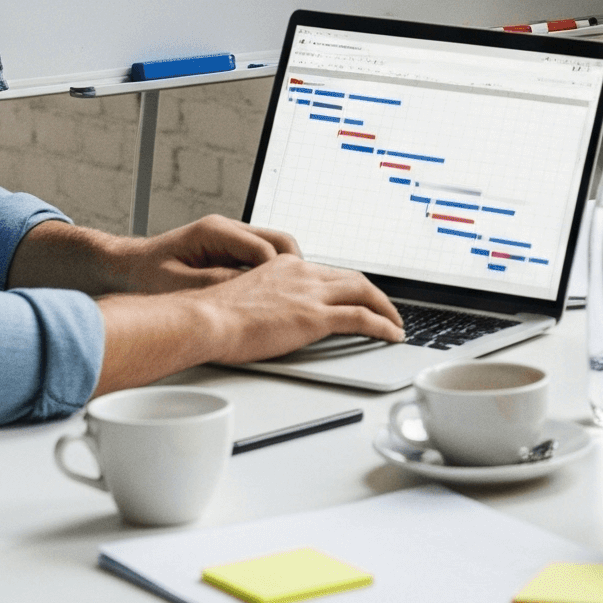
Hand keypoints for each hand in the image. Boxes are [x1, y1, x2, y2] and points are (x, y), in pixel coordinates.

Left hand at [105, 216, 305, 293]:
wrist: (123, 267)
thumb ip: (212, 286)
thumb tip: (247, 292)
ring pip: (273, 248)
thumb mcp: (176, 284)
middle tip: (300, 295)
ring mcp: (229, 238)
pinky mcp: (227, 251)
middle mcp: (226, 230)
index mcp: (215, 231)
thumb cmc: (143, 274)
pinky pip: (259, 259)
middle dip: (293, 268)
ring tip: (289, 299)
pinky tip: (268, 298)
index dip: (278, 274)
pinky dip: (269, 276)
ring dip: (283, 271)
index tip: (287, 296)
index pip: (263, 248)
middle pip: (278, 241)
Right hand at [196, 255, 404, 364]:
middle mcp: (303, 273)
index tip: (355, 296)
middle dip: (374, 294)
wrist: (207, 320)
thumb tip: (269, 318)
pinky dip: (382, 325)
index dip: (347, 285)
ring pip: (364, 292)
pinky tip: (391, 335)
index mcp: (286, 267)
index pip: (327, 273)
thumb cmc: (215, 317)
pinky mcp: (315, 316)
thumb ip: (265, 301)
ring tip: (395, 324)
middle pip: (352, 278)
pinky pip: (362, 317)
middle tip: (386, 309)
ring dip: (385, 308)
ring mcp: (311, 293)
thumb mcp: (245, 298)